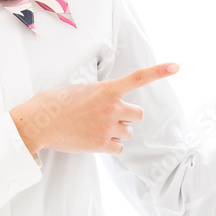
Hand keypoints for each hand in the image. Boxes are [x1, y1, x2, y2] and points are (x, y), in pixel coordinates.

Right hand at [9, 62, 179, 157]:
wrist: (39, 123)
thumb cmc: (55, 103)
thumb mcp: (81, 89)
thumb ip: (101, 94)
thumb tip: (109, 103)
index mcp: (106, 89)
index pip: (138, 78)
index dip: (159, 72)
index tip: (177, 66)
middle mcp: (112, 108)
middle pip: (137, 115)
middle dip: (127, 117)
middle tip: (109, 117)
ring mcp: (108, 127)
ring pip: (127, 133)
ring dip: (117, 132)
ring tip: (93, 128)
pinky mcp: (102, 145)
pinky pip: (119, 148)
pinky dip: (110, 146)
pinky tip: (93, 140)